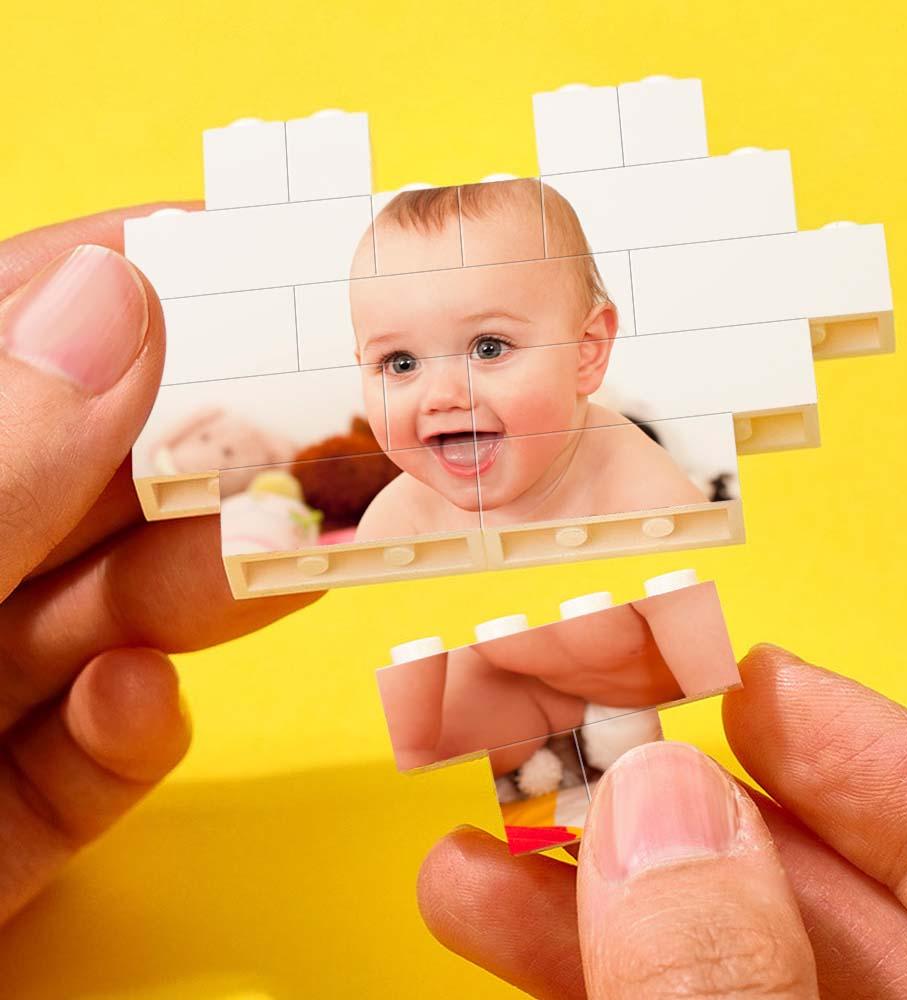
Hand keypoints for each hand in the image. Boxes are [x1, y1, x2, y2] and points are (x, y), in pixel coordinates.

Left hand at [0, 207, 317, 925]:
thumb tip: (111, 294)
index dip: (107, 284)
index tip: (234, 251)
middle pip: (76, 486)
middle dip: (201, 458)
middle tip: (322, 428)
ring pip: (102, 615)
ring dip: (199, 589)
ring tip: (288, 559)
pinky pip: (85, 754)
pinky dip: (129, 731)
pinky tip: (138, 705)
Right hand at [417, 645, 906, 998]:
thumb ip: (732, 983)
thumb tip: (660, 810)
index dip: (875, 759)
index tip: (760, 679)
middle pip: (827, 903)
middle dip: (684, 816)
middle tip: (582, 745)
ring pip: (727, 960)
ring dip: (595, 895)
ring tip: (482, 840)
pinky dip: (584, 971)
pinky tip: (496, 914)